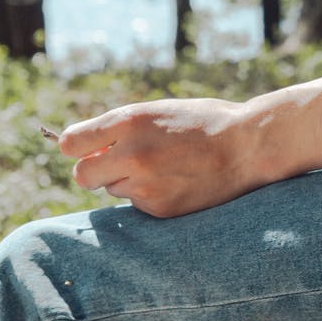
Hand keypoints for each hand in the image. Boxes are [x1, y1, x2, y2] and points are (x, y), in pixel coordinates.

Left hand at [59, 97, 273, 217]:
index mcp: (129, 121)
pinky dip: (153, 196)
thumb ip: (120, 129)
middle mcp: (131, 153)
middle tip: (116, 166)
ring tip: (167, 168)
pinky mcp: (159, 208)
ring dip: (130, 181)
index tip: (87, 149)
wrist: (250, 146)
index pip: (71, 143)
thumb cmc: (205, 123)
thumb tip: (84, 153)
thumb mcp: (159, 112)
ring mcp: (145, 184)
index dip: (77, 147)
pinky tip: (180, 182)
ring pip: (114, 189)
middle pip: (82, 175)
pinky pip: (139, 204)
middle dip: (94, 172)